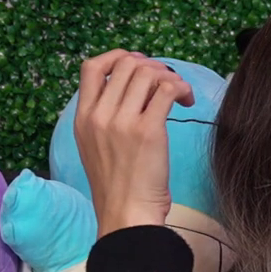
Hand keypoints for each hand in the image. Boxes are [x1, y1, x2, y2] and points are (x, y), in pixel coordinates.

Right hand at [74, 49, 194, 236]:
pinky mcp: (148, 130)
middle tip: (168, 84)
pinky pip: (168, 89)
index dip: (118, 57)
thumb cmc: (118, 187)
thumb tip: (131, 91)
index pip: (91, 67)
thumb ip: (105, 118)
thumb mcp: (95, 147)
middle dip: (153, 67)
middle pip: (126, 64)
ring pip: (148, 72)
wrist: (126, 214)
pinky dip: (182, 89)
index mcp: (82, 117)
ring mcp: (122, 121)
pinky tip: (188, 103)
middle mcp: (99, 114)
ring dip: (171, 77)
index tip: (140, 66)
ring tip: (180, 96)